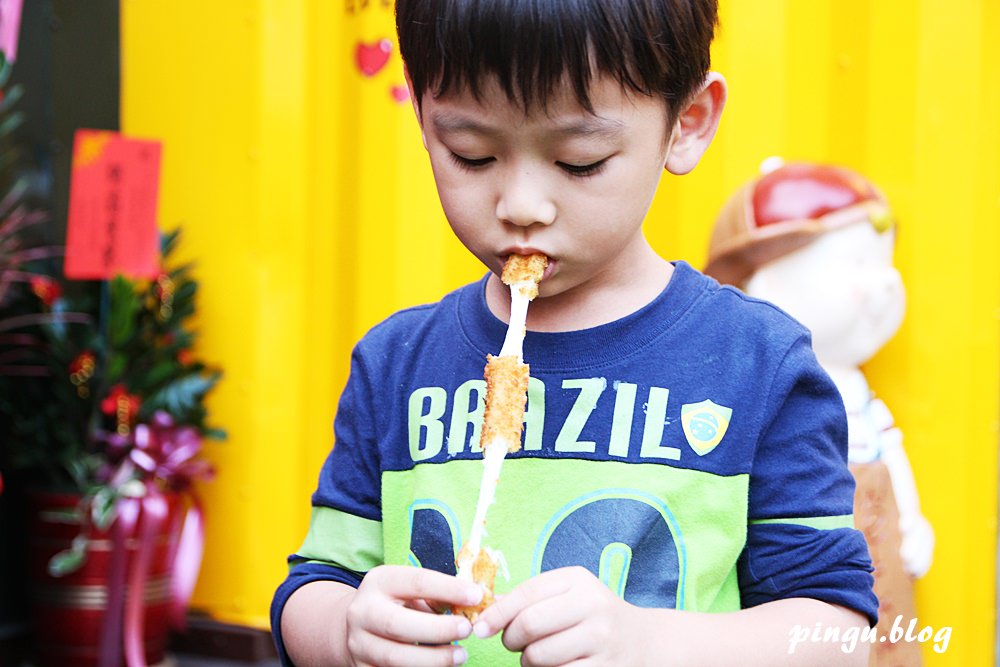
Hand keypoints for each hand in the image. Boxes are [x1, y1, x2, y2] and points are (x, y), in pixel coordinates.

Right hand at [344, 565, 482, 666]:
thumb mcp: (411, 590)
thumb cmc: (397, 603)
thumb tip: (475, 601)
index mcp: (379, 581)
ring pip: (394, 657)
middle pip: (397, 624)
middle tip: (467, 630)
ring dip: (433, 659)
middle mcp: (363, 611)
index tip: (476, 596)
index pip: (416, 582)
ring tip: (460, 655)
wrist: (357, 625)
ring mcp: (359, 643)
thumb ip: (438, 594)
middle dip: (437, 629)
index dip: (449, 588)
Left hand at [474, 566, 646, 666]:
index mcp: (578, 580)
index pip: (527, 593)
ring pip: (539, 656)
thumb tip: (486, 609)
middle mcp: (593, 605)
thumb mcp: (567, 594)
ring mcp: (601, 639)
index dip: (497, 613)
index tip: (480, 628)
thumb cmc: (592, 615)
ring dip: (527, 661)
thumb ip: (530, 598)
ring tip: (536, 656)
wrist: (643, 641)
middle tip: (513, 644)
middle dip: (510, 639)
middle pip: (529, 625)